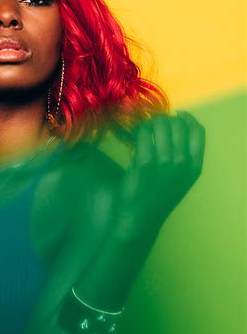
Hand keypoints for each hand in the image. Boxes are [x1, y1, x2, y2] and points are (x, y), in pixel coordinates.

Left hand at [110, 110, 204, 245]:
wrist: (140, 218)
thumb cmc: (159, 197)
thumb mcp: (180, 178)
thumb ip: (182, 155)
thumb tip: (173, 124)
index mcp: (194, 167)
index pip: (198, 132)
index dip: (187, 119)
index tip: (176, 115)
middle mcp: (182, 163)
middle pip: (178, 125)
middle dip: (165, 119)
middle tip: (155, 124)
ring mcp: (164, 163)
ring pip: (161, 126)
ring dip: (151, 122)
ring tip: (145, 129)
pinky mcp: (144, 163)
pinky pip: (143, 134)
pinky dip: (140, 130)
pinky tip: (137, 134)